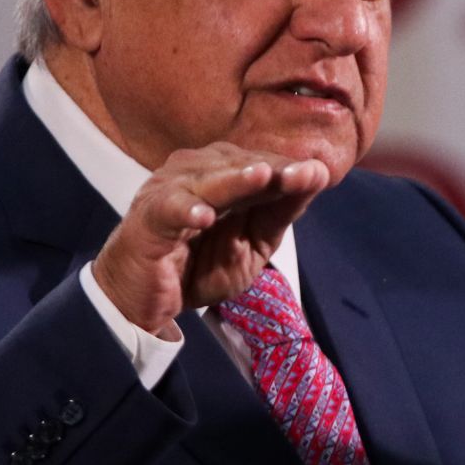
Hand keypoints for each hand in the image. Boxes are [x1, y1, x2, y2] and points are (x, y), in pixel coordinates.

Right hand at [92, 143, 329, 337]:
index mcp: (224, 174)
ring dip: (233, 180)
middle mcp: (196, 174)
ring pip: (205, 181)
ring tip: (261, 176)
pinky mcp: (148, 219)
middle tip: (302, 173)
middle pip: (238, 165)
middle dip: (271, 170)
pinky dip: (184, 210)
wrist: (144, 299)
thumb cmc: (199, 264)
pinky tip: (203, 217)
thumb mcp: (253, 244)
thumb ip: (281, 211)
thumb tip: (317, 174)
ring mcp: (169, 192)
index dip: (290, 169)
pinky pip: (168, 210)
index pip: (263, 165)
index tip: (320, 173)